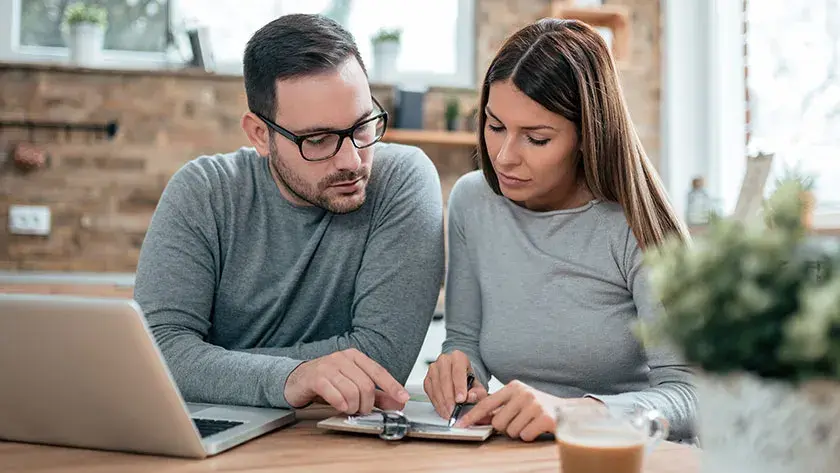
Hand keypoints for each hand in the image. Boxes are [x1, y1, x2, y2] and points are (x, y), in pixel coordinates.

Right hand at [284, 348, 409, 413]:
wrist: (297, 380)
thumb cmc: (327, 381)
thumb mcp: (353, 385)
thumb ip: (377, 395)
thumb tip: (398, 403)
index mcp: (355, 357)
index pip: (378, 371)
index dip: (392, 386)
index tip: (403, 399)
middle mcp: (342, 358)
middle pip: (366, 385)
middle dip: (367, 403)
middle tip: (362, 410)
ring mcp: (328, 366)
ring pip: (352, 391)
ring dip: (354, 406)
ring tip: (349, 409)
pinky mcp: (315, 377)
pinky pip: (335, 394)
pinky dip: (341, 404)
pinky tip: (341, 407)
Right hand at [423, 350, 488, 418]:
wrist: (459, 376)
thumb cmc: (468, 379)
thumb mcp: (478, 385)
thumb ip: (478, 392)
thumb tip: (471, 396)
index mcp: (458, 357)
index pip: (458, 371)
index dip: (459, 387)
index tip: (461, 400)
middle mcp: (444, 360)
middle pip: (445, 380)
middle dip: (449, 398)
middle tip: (453, 410)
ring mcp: (434, 369)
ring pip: (436, 387)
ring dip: (442, 402)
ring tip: (449, 413)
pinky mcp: (427, 378)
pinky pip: (430, 392)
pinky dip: (436, 403)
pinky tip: (442, 410)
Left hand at [455, 380, 603, 441]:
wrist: (568, 410)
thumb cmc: (538, 407)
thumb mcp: (518, 400)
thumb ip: (499, 407)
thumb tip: (477, 418)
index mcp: (513, 387)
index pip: (487, 403)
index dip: (472, 416)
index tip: (461, 424)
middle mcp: (523, 393)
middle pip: (498, 422)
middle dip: (506, 428)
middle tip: (520, 421)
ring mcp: (535, 404)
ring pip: (511, 431)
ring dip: (519, 432)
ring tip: (530, 423)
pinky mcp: (545, 418)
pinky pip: (525, 435)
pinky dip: (530, 435)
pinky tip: (537, 428)